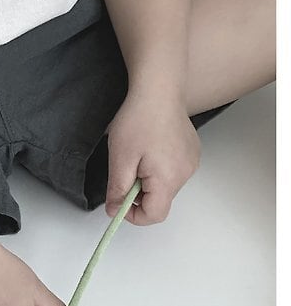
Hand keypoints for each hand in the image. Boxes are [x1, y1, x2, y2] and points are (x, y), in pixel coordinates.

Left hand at [104, 89, 200, 225]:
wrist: (158, 90)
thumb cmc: (139, 120)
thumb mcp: (120, 158)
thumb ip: (118, 189)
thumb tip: (115, 210)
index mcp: (168, 179)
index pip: (154, 215)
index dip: (133, 214)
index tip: (118, 200)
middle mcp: (185, 174)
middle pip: (160, 199)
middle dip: (139, 192)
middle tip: (125, 167)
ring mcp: (191, 162)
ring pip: (166, 185)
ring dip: (148, 178)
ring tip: (138, 152)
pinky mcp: (191, 152)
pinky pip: (173, 170)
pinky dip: (158, 166)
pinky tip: (150, 145)